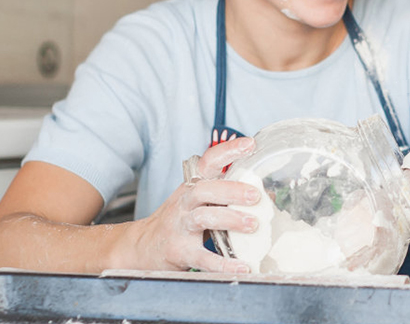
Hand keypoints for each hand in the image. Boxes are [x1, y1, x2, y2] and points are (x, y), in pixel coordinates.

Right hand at [117, 137, 259, 272]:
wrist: (141, 247)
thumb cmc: (178, 221)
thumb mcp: (198, 202)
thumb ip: (227, 196)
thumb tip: (268, 195)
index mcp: (192, 188)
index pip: (208, 162)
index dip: (228, 151)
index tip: (250, 144)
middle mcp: (184, 203)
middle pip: (205, 189)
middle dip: (232, 190)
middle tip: (256, 196)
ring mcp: (179, 227)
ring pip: (202, 218)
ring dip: (229, 219)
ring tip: (253, 225)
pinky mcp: (179, 252)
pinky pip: (201, 257)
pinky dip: (223, 263)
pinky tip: (242, 266)